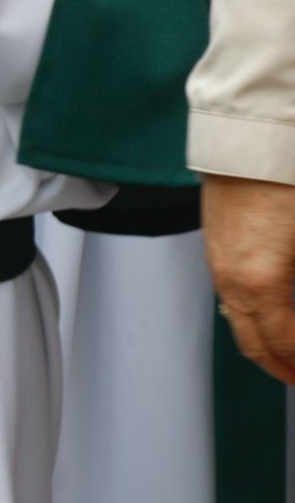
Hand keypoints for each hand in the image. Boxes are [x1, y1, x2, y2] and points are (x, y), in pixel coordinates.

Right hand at [205, 173, 294, 383]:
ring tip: (288, 348)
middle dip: (279, 366)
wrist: (251, 137)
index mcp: (262, 282)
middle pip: (253, 342)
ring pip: (238, 319)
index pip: (285, 344)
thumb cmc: (287, 181)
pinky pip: (229, 293)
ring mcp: (219, 261)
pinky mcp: (215, 242)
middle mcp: (232, 278)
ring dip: (263, 341)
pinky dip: (251, 314)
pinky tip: (271, 308)